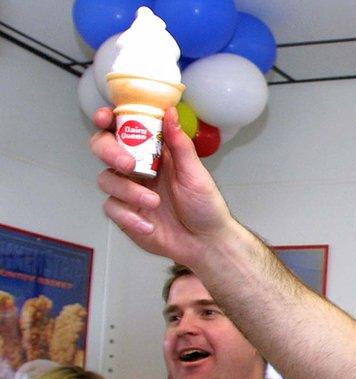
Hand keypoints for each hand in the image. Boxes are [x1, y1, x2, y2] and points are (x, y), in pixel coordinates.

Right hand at [91, 106, 237, 268]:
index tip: (105, 117)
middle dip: (109, 151)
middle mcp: (137, 167)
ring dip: (128, 191)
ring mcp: (128, 190)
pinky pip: (111, 208)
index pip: (124, 127)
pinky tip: (149, 226)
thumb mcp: (195, 173)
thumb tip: (170, 111)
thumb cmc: (204, 205)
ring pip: (106, 178)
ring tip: (154, 203)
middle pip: (103, 147)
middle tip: (129, 165)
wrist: (204, 242)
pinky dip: (129, 217)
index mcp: (153, 152)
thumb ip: (180, 144)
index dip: (108, 118)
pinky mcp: (124, 213)